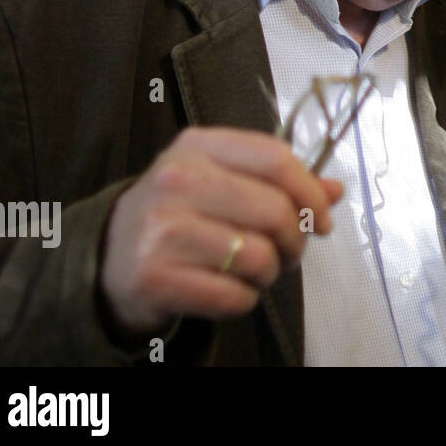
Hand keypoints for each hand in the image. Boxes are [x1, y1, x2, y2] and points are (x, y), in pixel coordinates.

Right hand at [99, 127, 343, 337]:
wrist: (110, 258)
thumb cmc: (180, 214)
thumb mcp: (222, 181)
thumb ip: (279, 182)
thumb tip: (334, 191)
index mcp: (198, 146)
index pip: (275, 158)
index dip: (310, 192)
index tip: (321, 220)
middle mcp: (177, 180)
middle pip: (274, 209)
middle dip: (295, 240)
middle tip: (289, 253)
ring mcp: (162, 228)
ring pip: (258, 256)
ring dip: (269, 273)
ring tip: (254, 270)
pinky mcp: (155, 276)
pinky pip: (234, 295)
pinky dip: (244, 299)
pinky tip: (229, 289)